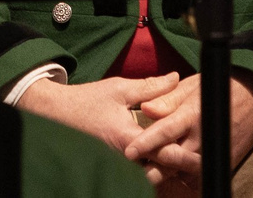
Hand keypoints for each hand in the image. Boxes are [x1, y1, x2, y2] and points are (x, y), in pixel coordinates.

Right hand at [11, 73, 182, 157]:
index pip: (166, 152)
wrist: (55, 114)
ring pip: (152, 174)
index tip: (197, 138)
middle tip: (194, 151)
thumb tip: (176, 79)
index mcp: (129, 138)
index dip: (184, 148)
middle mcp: (125, 159)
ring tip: (180, 153)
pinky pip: (140, 172)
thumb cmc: (86, 101)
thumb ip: (150, 87)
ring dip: (166, 164)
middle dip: (179, 160)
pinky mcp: (116, 168)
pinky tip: (159, 155)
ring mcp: (120, 166)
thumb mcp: (118, 88)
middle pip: (163, 169)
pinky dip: (152, 166)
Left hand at [130, 73, 252, 190]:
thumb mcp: (189, 88)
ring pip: (184, 171)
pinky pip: (196, 176)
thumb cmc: (214, 90)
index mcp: (193, 114)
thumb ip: (166, 100)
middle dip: (153, 164)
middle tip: (133, 167)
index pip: (166, 131)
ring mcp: (213, 153)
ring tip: (147, 170)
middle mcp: (203, 137)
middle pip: (173, 158)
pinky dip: (182, 175)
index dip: (147, 143)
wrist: (252, 101)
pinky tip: (169, 171)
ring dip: (166, 171)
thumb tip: (145, 109)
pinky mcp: (219, 163)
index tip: (129, 152)